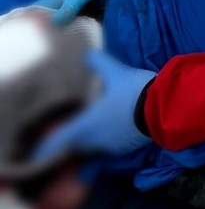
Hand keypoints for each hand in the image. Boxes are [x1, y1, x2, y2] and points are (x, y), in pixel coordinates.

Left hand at [33, 50, 154, 160]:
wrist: (167, 107)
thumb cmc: (136, 92)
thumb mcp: (117, 73)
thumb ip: (101, 64)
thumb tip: (87, 54)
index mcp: (88, 124)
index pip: (59, 140)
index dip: (45, 148)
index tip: (34, 155)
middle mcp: (96, 140)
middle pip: (76, 146)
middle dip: (69, 143)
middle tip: (63, 138)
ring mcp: (113, 146)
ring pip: (93, 148)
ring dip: (88, 144)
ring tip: (88, 135)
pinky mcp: (128, 148)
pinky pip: (109, 149)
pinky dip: (105, 143)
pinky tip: (112, 133)